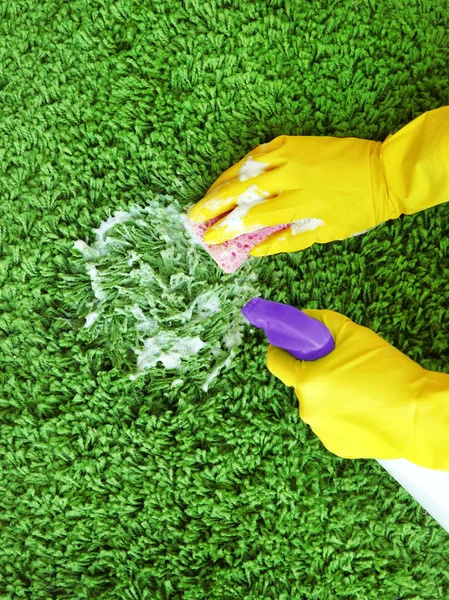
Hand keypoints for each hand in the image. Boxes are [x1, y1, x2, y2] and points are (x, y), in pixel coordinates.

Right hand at [188, 135, 397, 255]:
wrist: (382, 172)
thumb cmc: (358, 209)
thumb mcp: (326, 233)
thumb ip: (288, 241)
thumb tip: (255, 250)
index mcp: (298, 203)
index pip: (252, 217)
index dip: (227, 228)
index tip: (209, 237)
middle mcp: (289, 176)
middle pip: (241, 190)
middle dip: (212, 204)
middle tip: (192, 216)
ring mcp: (290, 155)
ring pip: (245, 167)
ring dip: (222, 183)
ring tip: (205, 197)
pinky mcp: (294, 141)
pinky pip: (260, 151)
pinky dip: (242, 163)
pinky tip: (230, 175)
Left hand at [267, 309, 448, 470]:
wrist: (420, 416)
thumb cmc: (388, 373)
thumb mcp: (354, 334)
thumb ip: (322, 322)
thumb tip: (305, 318)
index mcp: (306, 382)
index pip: (275, 361)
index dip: (282, 347)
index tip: (291, 343)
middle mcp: (307, 410)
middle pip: (302, 382)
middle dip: (316, 371)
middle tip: (344, 365)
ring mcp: (321, 431)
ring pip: (318, 403)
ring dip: (330, 394)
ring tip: (361, 389)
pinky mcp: (337, 447)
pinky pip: (331, 422)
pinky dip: (342, 414)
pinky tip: (365, 409)